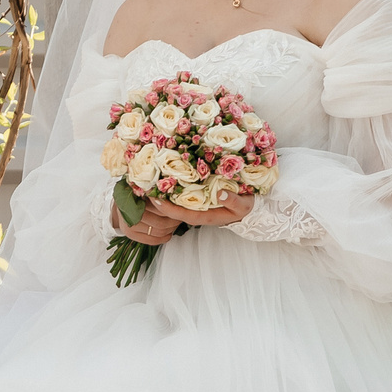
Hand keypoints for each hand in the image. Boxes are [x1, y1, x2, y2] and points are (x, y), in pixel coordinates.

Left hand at [110, 191, 255, 241]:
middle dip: (156, 199)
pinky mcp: (195, 196)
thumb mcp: (243, 205)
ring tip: (144, 179)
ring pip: (173, 201)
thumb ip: (232, 200)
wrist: (250, 207)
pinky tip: (160, 174)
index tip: (153, 198)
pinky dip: (169, 185)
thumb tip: (219, 193)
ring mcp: (194, 204)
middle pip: (171, 208)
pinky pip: (179, 193)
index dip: (166, 207)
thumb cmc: (245, 206)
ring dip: (160, 192)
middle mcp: (195, 211)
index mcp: (203, 216)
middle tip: (141, 186)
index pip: (180, 214)